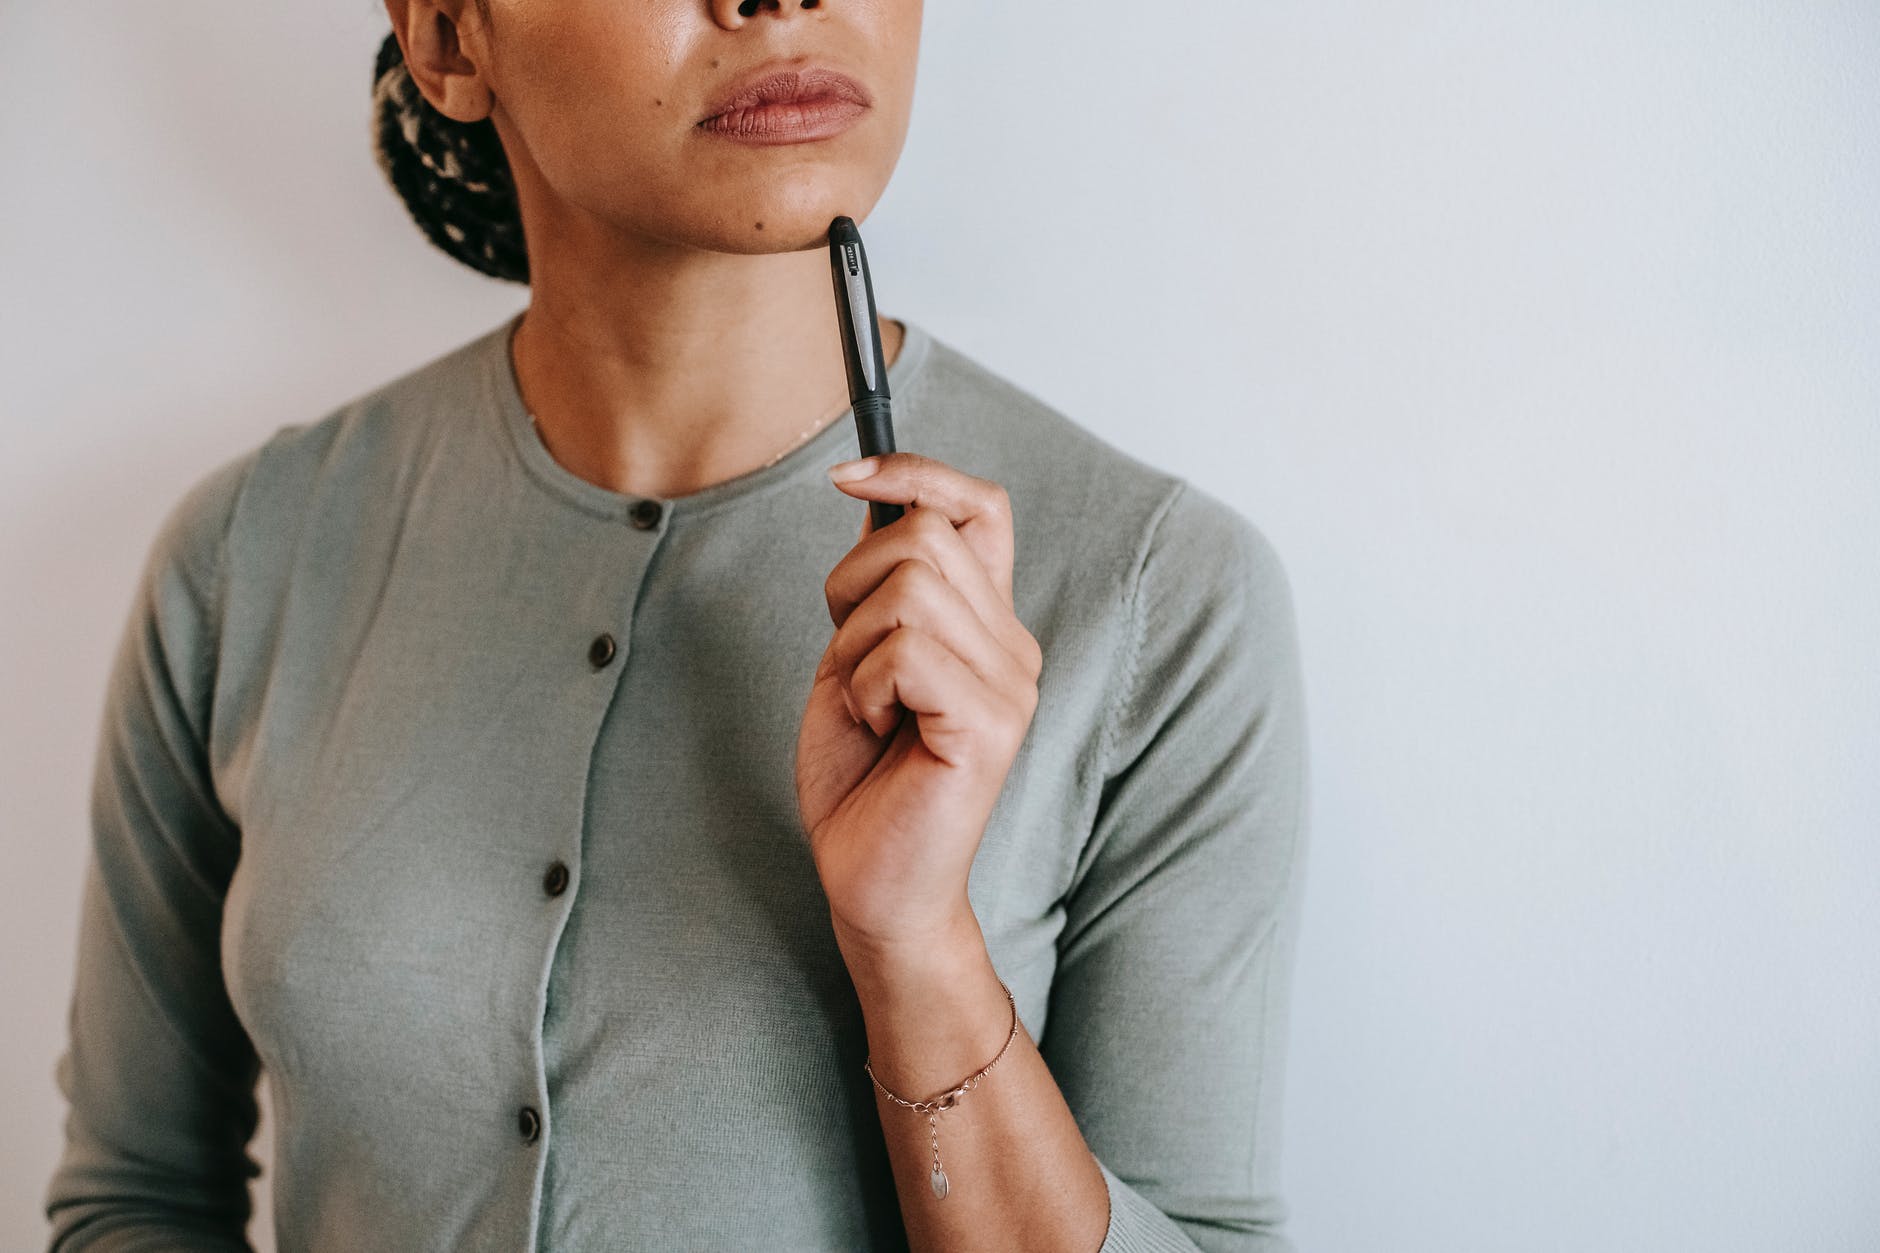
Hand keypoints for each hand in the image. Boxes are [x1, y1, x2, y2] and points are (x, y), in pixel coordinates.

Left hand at [795, 452, 1043, 963]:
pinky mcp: (990, 724)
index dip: (917, 472)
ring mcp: (1010, 683)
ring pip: (906, 587)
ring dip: (854, 647)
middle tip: (851, 666)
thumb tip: (875, 495)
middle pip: (922, 535)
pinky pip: (904, 651)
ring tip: (870, 708)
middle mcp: (1014, 645)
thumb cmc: (862, 778)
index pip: (982, 505)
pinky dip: (864, 687)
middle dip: (848, 588)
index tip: (846, 478)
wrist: (873, 884)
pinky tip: (879, 732)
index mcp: (988, 623)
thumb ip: (880, 586)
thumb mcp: (858, 657)